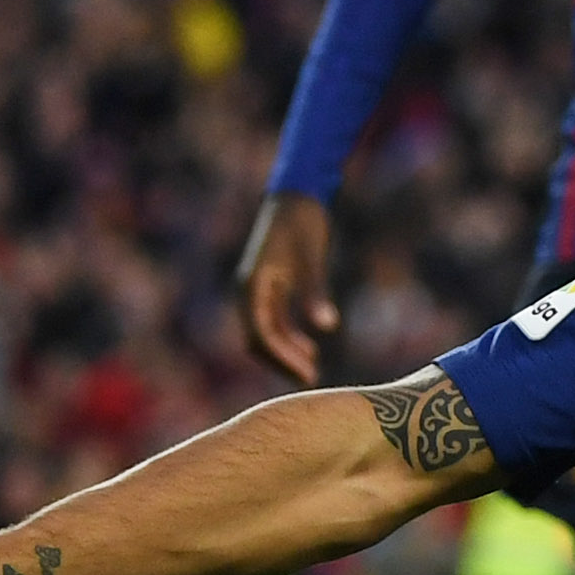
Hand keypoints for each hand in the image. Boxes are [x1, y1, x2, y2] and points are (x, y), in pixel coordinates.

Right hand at [233, 194, 337, 386]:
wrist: (295, 195)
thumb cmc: (303, 222)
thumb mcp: (312, 257)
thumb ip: (315, 291)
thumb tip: (327, 326)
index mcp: (252, 285)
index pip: (260, 333)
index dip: (280, 358)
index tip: (305, 374)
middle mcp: (248, 290)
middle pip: (258, 339)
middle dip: (282, 361)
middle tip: (310, 380)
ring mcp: (256, 290)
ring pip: (265, 332)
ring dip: (285, 352)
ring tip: (312, 370)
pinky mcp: (268, 287)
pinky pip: (273, 321)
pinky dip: (288, 337)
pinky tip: (310, 347)